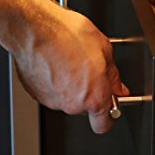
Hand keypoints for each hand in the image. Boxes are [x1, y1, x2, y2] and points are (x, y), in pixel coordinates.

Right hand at [13, 1, 128, 133]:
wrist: (36, 29)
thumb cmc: (69, 36)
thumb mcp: (105, 50)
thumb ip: (113, 75)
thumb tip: (117, 87)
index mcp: (94, 97)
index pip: (103, 125)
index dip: (108, 117)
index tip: (110, 106)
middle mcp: (72, 104)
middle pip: (85, 108)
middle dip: (90, 92)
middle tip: (91, 70)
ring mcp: (53, 100)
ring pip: (68, 98)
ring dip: (72, 85)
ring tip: (72, 61)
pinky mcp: (36, 94)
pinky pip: (52, 92)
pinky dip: (56, 81)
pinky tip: (58, 63)